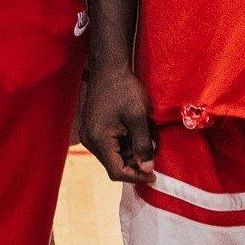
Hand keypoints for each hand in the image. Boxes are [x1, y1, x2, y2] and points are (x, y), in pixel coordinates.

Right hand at [77, 63, 157, 183]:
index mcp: (99, 140)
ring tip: (148, 141)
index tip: (153, 175)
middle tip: (154, 154)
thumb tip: (147, 169)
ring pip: (113, 155)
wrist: (109, 67)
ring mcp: (90, 134)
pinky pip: (110, 145)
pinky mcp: (94, 128)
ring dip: (131, 153)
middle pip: (114, 165)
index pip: (116, 171)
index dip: (136, 176)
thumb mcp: (138, 117)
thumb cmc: (123, 89)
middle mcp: (90, 140)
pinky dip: (125, 144)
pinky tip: (137, 134)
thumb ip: (143, 145)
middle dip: (135, 163)